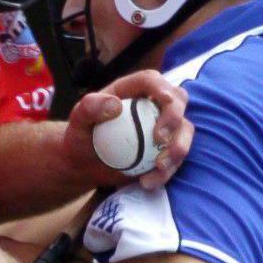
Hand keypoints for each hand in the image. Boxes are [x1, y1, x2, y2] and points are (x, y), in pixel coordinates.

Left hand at [63, 70, 192, 190]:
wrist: (85, 162)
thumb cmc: (81, 135)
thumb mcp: (77, 120)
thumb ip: (89, 108)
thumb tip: (116, 105)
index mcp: (133, 89)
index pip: (151, 80)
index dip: (162, 87)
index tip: (164, 100)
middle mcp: (153, 103)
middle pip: (178, 100)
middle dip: (175, 117)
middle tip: (160, 139)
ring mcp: (164, 125)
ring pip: (185, 130)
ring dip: (177, 148)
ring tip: (158, 167)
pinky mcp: (167, 148)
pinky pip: (176, 157)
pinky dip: (167, 171)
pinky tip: (147, 182)